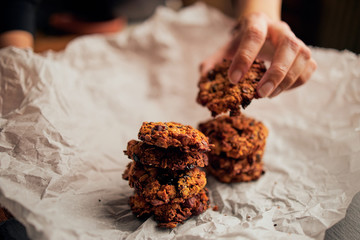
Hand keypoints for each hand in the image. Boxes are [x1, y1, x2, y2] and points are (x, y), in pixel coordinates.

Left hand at [200, 12, 316, 97]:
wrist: (261, 31)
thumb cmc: (241, 44)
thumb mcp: (224, 50)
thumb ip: (212, 65)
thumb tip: (203, 84)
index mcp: (257, 23)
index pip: (254, 36)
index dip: (244, 57)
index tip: (234, 79)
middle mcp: (280, 29)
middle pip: (288, 46)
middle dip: (275, 72)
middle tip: (260, 93)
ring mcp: (296, 40)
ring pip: (303, 58)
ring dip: (286, 81)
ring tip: (267, 94)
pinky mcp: (305, 54)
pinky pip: (309, 68)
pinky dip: (296, 82)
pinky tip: (280, 89)